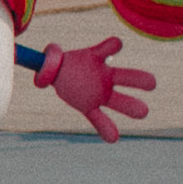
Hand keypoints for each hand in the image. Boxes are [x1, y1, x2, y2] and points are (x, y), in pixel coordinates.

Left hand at [35, 37, 155, 142]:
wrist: (58, 75)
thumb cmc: (60, 60)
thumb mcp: (53, 53)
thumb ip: (47, 54)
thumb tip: (30, 51)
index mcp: (96, 59)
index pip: (107, 49)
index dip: (113, 46)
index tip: (117, 45)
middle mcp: (103, 76)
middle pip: (125, 76)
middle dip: (138, 79)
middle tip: (152, 83)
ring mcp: (100, 92)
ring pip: (119, 100)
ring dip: (131, 105)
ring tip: (144, 111)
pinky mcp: (90, 106)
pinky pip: (100, 118)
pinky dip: (106, 128)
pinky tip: (114, 138)